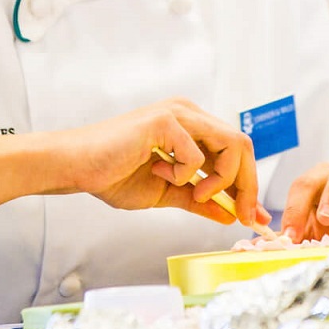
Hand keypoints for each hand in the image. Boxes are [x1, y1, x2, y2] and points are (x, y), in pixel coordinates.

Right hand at [60, 99, 268, 228]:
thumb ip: (199, 200)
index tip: (250, 216)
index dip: (248, 183)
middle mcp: (189, 113)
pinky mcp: (164, 120)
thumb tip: (230, 215)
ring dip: (220, 179)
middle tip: (238, 214)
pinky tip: (158, 171)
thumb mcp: (167, 192)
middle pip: (242, 145)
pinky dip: (185, 174)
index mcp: (191, 127)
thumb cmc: (113, 174)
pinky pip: (196, 154)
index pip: (236, 150)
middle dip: (246, 185)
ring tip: (194, 193)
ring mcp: (178, 113)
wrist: (78, 167)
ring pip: (231, 144)